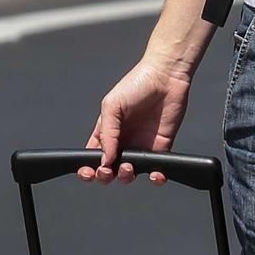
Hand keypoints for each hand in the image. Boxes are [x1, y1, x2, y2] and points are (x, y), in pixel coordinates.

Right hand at [78, 55, 192, 183]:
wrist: (166, 77)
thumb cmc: (136, 84)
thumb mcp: (111, 105)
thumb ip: (106, 134)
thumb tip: (105, 160)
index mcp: (107, 131)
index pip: (93, 156)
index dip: (88, 168)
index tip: (88, 172)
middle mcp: (123, 142)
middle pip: (109, 169)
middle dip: (105, 176)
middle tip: (108, 170)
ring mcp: (141, 147)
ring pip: (130, 173)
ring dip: (126, 177)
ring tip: (129, 166)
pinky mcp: (160, 149)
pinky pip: (156, 170)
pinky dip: (155, 178)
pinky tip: (154, 175)